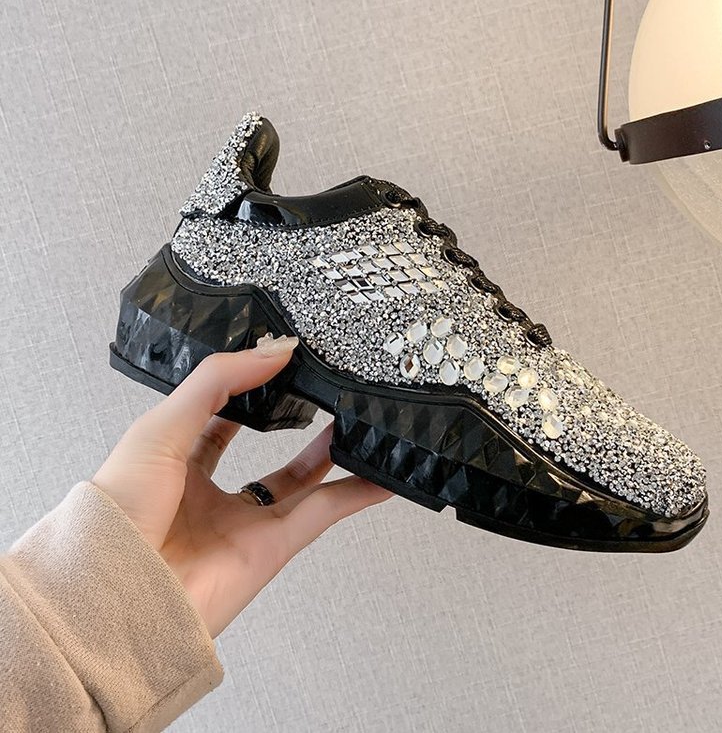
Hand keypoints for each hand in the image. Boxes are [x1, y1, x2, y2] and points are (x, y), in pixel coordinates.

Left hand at [92, 335, 391, 636]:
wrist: (113, 598)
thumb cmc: (117, 515)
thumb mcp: (160, 427)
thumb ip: (217, 384)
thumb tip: (274, 352)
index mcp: (175, 465)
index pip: (218, 418)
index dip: (246, 390)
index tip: (278, 362)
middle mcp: (211, 496)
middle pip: (265, 453)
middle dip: (293, 422)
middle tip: (322, 390)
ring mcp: (243, 524)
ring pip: (301, 483)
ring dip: (332, 453)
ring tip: (360, 420)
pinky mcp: (271, 550)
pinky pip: (322, 514)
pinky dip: (355, 495)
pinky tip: (381, 475)